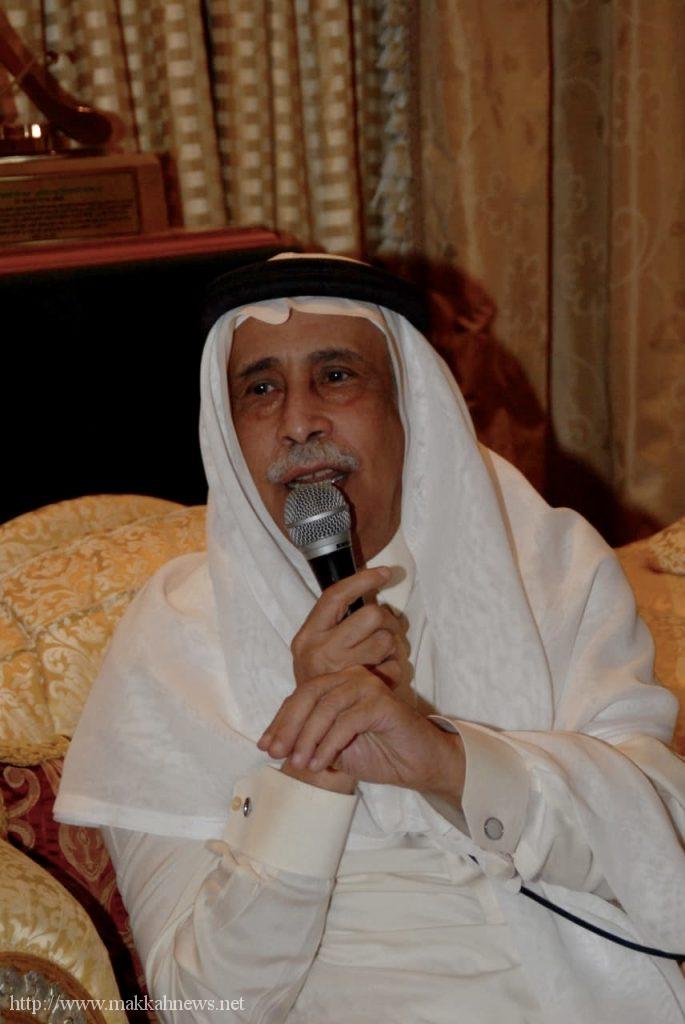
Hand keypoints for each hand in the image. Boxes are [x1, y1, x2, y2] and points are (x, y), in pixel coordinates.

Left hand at [258, 665, 464, 800]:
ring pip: (327, 706)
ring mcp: (368, 687)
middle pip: (309, 694)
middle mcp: (352, 678)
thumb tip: (273, 744)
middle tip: (276, 753)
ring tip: (301, 764)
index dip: (280, 720)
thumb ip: (309, 739)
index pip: (301, 696)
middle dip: (289, 726)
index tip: (265, 745)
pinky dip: (329, 743)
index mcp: (338, 684)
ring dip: (308, 737)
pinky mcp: (382, 702)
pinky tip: (321, 763)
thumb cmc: (379, 754)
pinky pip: (348, 720)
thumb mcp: (333, 748)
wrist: (418, 766)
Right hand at [291, 567, 410, 691]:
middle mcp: (319, 650)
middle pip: (372, 614)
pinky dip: (397, 669)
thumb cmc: (323, 684)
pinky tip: (385, 677)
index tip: (386, 572)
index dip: (362, 579)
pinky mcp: (361, 688)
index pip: (335, 596)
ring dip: (393, 646)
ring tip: (383, 658)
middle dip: (388, 620)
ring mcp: (340, 670)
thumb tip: (371, 589)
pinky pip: (395, 666)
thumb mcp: (317, 651)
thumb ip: (336, 625)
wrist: (312, 734)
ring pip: (387, 639)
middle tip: (388, 631)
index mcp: (307, 636)